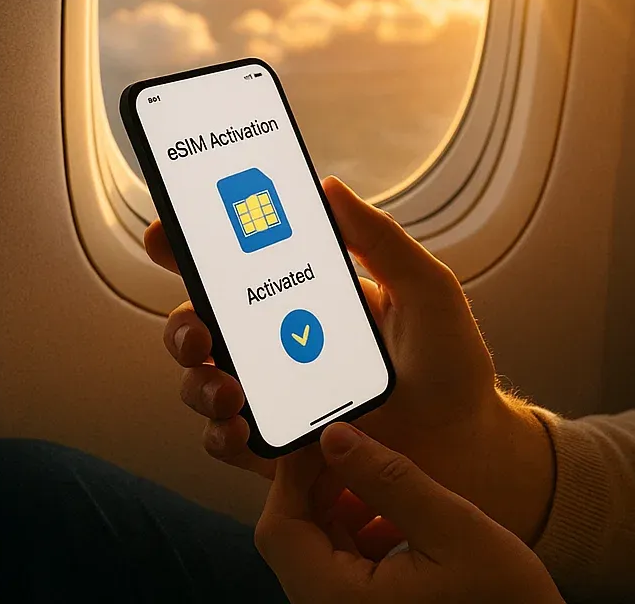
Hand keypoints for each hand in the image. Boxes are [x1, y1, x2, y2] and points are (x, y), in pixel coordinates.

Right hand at [148, 176, 554, 539]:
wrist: (469, 446)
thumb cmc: (452, 364)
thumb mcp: (427, 290)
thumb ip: (380, 241)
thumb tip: (329, 186)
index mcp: (308, 297)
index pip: (238, 266)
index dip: (192, 248)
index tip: (164, 233)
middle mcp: (280, 344)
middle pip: (202, 326)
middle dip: (182, 325)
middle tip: (200, 332)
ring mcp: (276, 397)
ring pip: (203, 383)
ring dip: (197, 383)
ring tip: (228, 390)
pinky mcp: (280, 449)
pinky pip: (228, 442)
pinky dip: (219, 435)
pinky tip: (238, 429)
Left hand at [256, 423, 563, 603]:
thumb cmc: (502, 596)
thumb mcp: (451, 526)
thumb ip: (389, 479)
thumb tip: (333, 436)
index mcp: (340, 601)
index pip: (281, 529)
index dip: (293, 473)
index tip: (321, 427)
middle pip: (294, 537)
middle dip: (320, 482)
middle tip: (355, 437)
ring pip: (317, 545)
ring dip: (342, 501)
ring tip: (383, 467)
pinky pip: (342, 561)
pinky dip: (360, 527)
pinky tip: (398, 507)